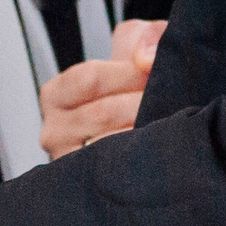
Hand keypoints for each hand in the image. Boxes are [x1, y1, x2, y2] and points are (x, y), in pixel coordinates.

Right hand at [39, 18, 164, 158]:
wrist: (144, 118)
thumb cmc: (134, 84)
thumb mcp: (137, 46)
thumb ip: (145, 38)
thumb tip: (145, 60)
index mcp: (56, 95)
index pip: (90, 79)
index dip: (128, 74)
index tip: (155, 72)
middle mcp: (54, 131)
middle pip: (103, 113)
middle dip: (143, 103)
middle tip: (172, 99)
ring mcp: (69, 163)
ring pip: (111, 144)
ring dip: (146, 130)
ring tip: (171, 121)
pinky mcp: (89, 187)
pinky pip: (116, 171)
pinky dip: (140, 157)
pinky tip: (159, 148)